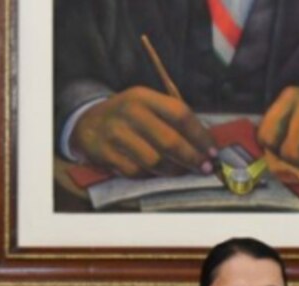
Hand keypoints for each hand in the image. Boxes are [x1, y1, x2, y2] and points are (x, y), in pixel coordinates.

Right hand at [71, 86, 216, 177]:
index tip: (213, 151)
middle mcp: (129, 112)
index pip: (180, 114)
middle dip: (191, 157)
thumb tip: (206, 145)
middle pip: (168, 140)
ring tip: (183, 172)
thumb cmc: (127, 117)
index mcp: (143, 96)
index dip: (200, 135)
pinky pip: (135, 172)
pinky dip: (150, 176)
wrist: (86, 122)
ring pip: (153, 160)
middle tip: (204, 167)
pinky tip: (158, 174)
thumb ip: (173, 121)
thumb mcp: (147, 106)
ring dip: (174, 170)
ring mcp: (115, 134)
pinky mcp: (104, 154)